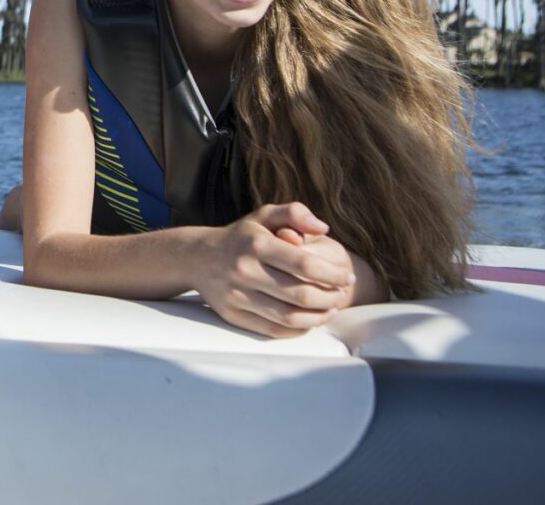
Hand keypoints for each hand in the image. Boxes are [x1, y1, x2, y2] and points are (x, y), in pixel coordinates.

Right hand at [192, 202, 355, 337]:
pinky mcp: (233, 315)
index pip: (305, 264)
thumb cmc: (240, 237)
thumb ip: (294, 213)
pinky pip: (274, 331)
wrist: (196, 258)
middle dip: (331, 298)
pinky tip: (310, 320)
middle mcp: (245, 270)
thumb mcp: (262, 216)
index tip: (348, 276)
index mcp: (256, 243)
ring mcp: (237, 296)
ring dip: (319, 317)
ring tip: (331, 309)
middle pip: (301, 295)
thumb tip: (324, 228)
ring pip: (290, 317)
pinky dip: (298, 329)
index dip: (334, 274)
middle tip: (342, 294)